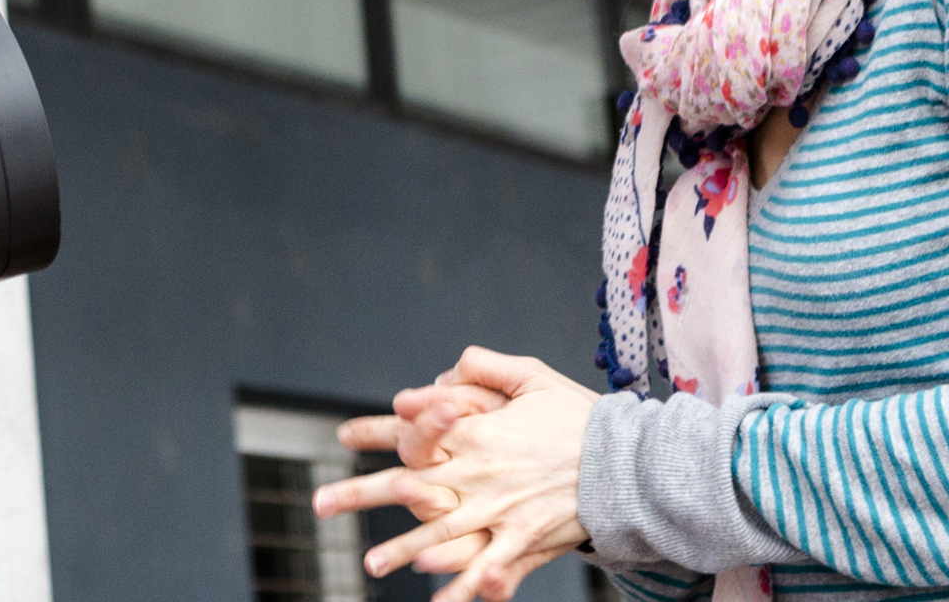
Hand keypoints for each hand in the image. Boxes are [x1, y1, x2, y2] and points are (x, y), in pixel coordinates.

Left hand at [314, 348, 598, 601]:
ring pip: (439, 534)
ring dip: (401, 550)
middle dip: (361, 494)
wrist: (629, 464)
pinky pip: (486, 569)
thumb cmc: (581, 417)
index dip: (376, 430)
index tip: (344, 434)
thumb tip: (442, 373)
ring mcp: (499, 511)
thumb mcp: (533, 376)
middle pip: (408, 487)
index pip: (413, 430)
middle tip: (319, 503)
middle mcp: (478, 473)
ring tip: (369, 564)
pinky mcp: (523, 539)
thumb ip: (484, 367)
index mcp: (476, 432)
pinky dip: (463, 588)